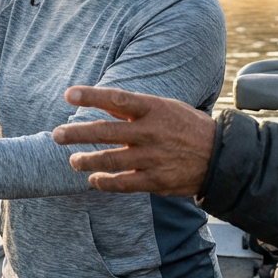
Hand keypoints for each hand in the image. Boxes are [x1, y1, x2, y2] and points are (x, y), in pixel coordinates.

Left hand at [50, 86, 214, 196]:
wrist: (221, 157)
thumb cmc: (188, 128)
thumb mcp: (166, 109)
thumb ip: (136, 109)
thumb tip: (103, 104)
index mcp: (153, 109)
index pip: (116, 99)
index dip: (91, 96)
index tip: (68, 94)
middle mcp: (150, 132)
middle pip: (105, 131)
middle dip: (77, 134)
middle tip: (57, 135)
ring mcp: (152, 157)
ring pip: (110, 159)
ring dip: (87, 161)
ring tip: (73, 161)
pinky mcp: (155, 180)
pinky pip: (123, 183)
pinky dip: (104, 182)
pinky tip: (93, 180)